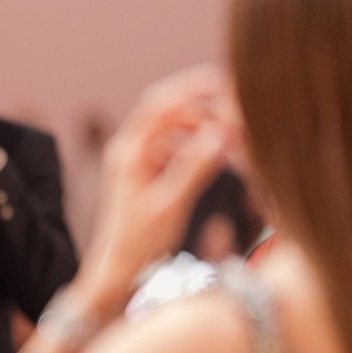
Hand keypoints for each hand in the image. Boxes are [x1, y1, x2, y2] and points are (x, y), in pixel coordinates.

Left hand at [76, 65, 229, 319]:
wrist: (117, 269)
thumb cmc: (138, 241)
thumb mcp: (170, 203)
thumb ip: (194, 168)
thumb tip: (220, 135)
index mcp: (128, 152)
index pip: (159, 105)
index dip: (189, 89)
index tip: (221, 83)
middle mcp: (129, 150)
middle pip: (166, 111)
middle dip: (199, 106)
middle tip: (234, 109)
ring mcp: (138, 160)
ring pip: (173, 129)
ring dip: (200, 126)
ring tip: (231, 135)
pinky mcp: (148, 173)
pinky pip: (174, 147)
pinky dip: (195, 144)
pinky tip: (217, 153)